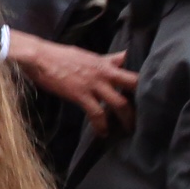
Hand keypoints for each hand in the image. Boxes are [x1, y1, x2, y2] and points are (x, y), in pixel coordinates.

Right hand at [8, 33, 137, 133]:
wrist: (40, 58)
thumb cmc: (61, 56)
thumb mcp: (89, 55)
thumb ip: (108, 60)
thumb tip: (125, 56)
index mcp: (106, 63)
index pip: (132, 71)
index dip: (144, 83)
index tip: (149, 95)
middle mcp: (104, 74)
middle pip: (133, 86)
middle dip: (141, 101)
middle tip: (147, 116)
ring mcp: (94, 85)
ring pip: (119, 103)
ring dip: (126, 119)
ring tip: (128, 130)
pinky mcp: (81, 95)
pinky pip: (97, 114)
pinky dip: (102, 125)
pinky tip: (103, 133)